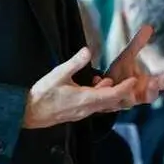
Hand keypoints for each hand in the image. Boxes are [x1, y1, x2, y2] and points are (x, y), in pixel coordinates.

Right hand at [24, 47, 141, 128]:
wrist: (29, 113)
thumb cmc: (43, 94)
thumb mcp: (58, 74)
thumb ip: (75, 63)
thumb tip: (88, 50)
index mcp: (86, 99)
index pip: (112, 95)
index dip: (124, 88)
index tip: (134, 80)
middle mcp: (87, 109)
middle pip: (111, 102)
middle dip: (122, 92)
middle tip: (132, 81)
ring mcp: (82, 113)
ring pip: (103, 104)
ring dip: (110, 93)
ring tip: (111, 79)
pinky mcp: (77, 113)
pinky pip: (95, 105)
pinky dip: (100, 96)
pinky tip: (94, 84)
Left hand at [105, 25, 163, 105]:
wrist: (101, 85)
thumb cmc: (118, 73)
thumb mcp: (128, 56)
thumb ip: (138, 44)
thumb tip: (149, 27)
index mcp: (144, 86)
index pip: (158, 85)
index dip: (163, 81)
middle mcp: (135, 95)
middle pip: (148, 96)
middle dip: (152, 90)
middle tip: (154, 82)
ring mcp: (122, 101)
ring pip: (129, 101)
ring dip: (129, 93)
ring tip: (130, 83)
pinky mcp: (108, 103)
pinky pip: (108, 99)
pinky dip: (104, 90)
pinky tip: (98, 80)